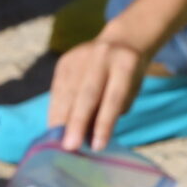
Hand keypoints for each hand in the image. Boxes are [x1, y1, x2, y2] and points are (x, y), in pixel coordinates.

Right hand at [47, 24, 159, 149]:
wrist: (122, 40)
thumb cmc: (129, 74)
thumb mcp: (131, 89)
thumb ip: (113, 109)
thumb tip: (89, 136)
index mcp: (126, 64)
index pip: (114, 97)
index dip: (105, 123)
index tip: (97, 146)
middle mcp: (102, 57)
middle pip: (87, 94)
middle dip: (77, 122)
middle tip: (70, 147)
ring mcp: (80, 56)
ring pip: (67, 92)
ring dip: (61, 119)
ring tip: (59, 142)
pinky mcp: (64, 60)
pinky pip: (57, 90)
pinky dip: (56, 110)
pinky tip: (55, 126)